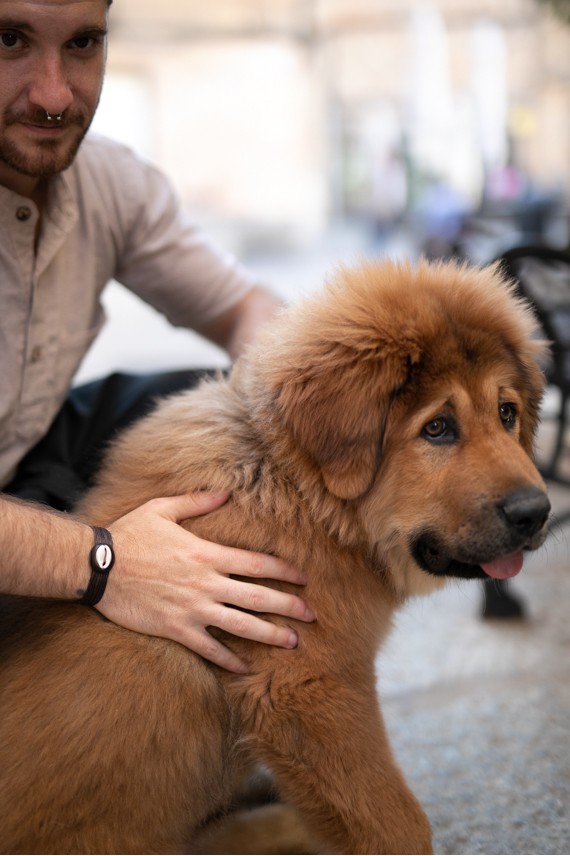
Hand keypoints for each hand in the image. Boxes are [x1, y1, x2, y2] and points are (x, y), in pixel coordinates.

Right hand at [96, 492, 314, 672]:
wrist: (98, 567)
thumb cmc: (129, 535)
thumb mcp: (163, 509)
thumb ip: (197, 501)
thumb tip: (226, 493)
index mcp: (207, 554)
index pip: (258, 563)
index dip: (286, 571)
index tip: (305, 579)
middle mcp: (207, 583)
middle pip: (259, 596)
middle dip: (289, 606)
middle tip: (312, 615)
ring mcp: (193, 609)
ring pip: (242, 625)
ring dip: (270, 635)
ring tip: (293, 643)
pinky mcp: (176, 630)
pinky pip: (209, 649)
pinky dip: (229, 660)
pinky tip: (246, 668)